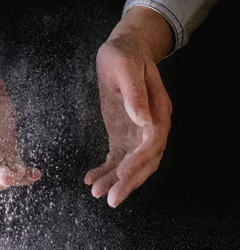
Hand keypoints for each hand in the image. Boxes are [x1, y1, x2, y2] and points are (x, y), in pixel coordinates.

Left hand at [85, 8, 172, 206]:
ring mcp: (137, 133)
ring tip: (96, 192)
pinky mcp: (123, 136)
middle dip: (129, 182)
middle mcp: (151, 126)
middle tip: (111, 199)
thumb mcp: (126, 67)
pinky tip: (90, 178)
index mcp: (158, 110)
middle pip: (146, 161)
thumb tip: (142, 119)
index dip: (139, 160)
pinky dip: (105, 171)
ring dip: (115, 181)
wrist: (123, 50)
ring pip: (131, 165)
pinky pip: (117, 159)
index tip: (122, 173)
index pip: (153, 141)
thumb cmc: (124, 55)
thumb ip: (135, 93)